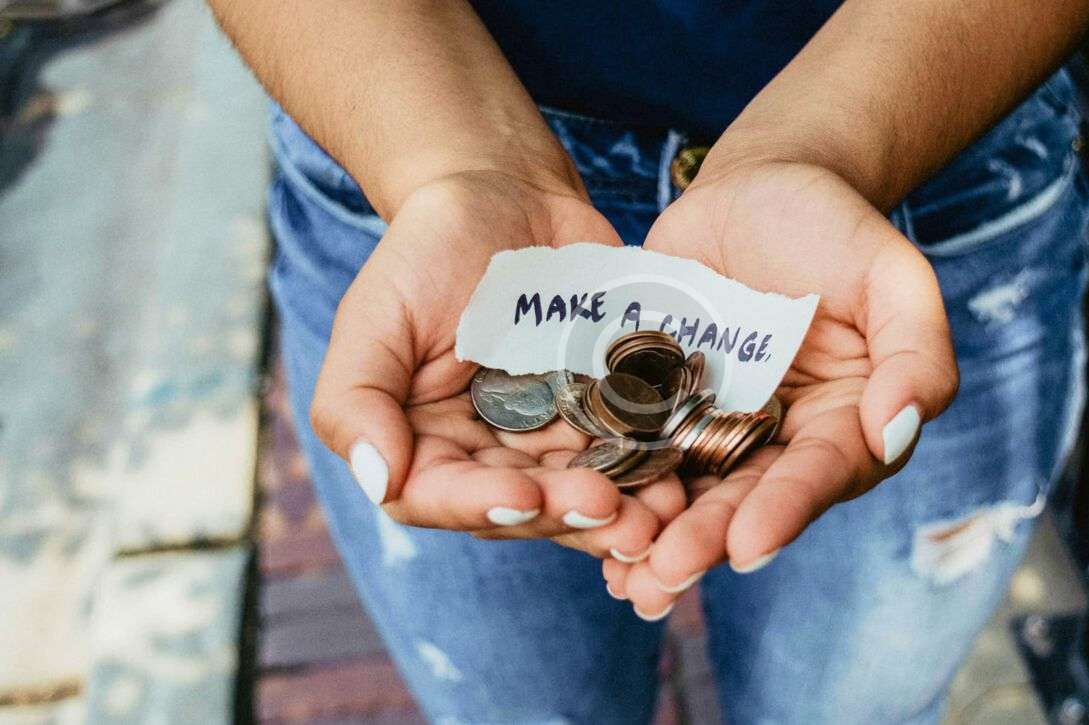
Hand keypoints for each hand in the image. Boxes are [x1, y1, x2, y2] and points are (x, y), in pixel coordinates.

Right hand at [309, 171, 685, 558]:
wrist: (506, 194)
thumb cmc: (427, 251)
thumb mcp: (375, 315)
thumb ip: (355, 399)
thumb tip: (378, 479)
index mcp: (424, 443)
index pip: (441, 497)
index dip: (483, 506)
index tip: (526, 497)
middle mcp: (488, 455)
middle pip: (524, 507)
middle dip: (568, 515)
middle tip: (615, 512)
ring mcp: (552, 438)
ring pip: (583, 493)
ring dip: (622, 513)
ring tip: (660, 515)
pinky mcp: (605, 412)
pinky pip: (631, 452)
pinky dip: (654, 470)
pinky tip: (682, 480)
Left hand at [604, 162, 957, 615]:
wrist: (757, 187)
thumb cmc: (834, 227)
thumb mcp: (892, 275)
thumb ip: (915, 351)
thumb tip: (897, 430)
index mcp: (844, 423)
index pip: (820, 474)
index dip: (786, 510)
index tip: (748, 545)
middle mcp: (779, 440)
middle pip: (745, 499)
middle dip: (706, 540)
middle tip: (664, 575)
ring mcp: (714, 425)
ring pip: (687, 491)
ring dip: (655, 536)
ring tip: (622, 576)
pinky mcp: (658, 404)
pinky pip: (636, 450)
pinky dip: (614, 486)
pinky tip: (581, 521)